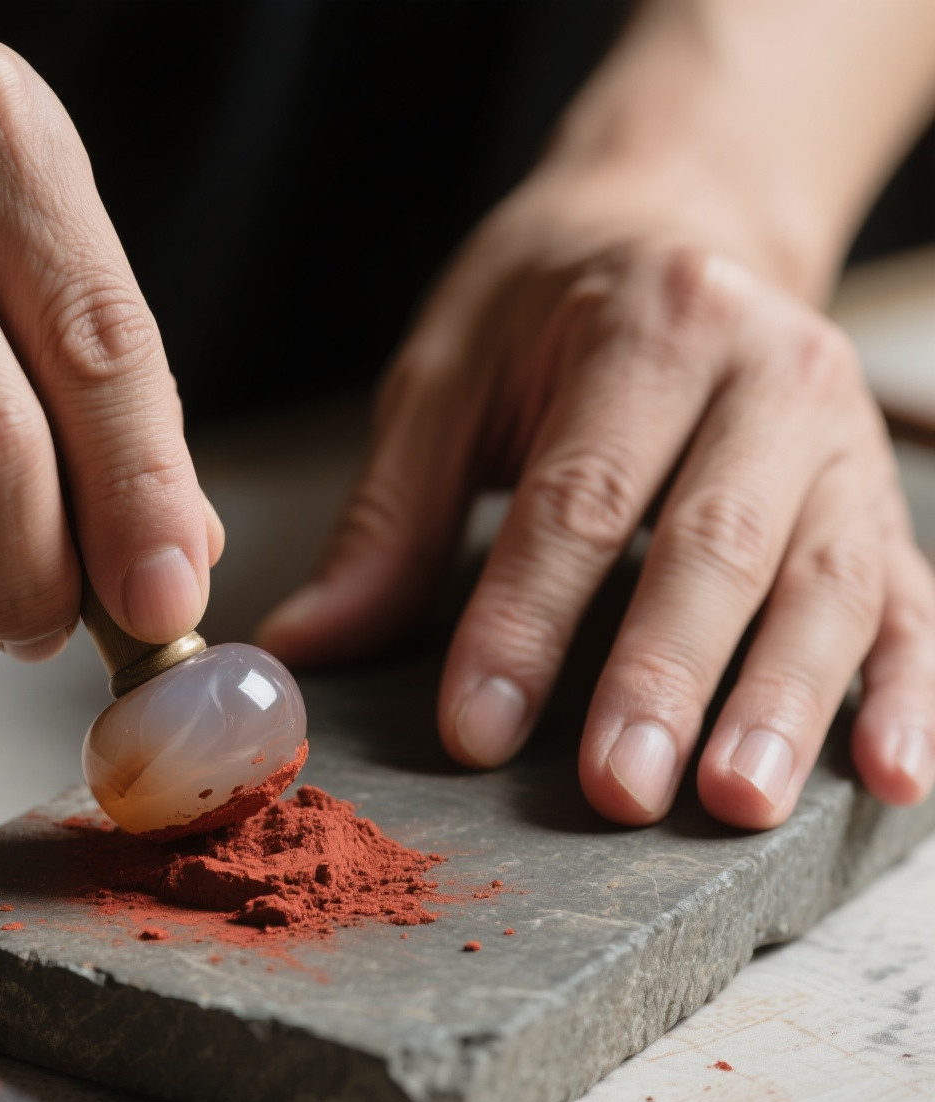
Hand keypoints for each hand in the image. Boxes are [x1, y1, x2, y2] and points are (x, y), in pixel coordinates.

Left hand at [259, 169, 934, 827]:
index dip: (525, 619)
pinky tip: (891, 776)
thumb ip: (390, 517)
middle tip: (618, 790)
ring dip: (786, 701)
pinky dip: (915, 691)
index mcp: (649, 327)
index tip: (477, 728)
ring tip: (738, 803)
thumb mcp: (448, 380)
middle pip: (716, 543)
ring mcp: (840, 441)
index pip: (580, 496)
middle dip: (663, 676)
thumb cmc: (548, 307)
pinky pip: (914, 599)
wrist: (682, 218)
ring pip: (824, 582)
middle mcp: (766, 374)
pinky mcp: (877, 501)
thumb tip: (307, 643)